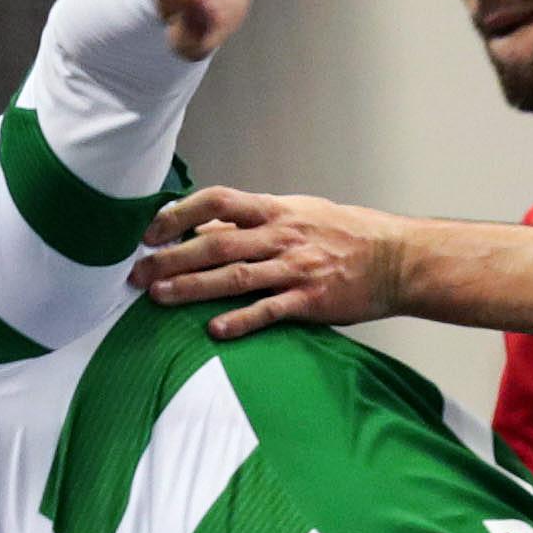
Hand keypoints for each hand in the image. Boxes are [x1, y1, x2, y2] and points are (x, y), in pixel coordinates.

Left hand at [137, 186, 412, 338]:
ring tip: (159, 298)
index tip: (149, 230)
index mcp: (275, 211)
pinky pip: (270, 310)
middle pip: (215, 244)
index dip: (179, 213)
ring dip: (193, 288)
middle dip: (171, 258)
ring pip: (235, 277)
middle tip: (136, 273)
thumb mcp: (299, 214)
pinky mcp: (310, 300)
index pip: (218, 201)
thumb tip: (207, 226)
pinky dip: (242, 320)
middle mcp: (281, 236)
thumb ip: (255, 222)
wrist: (396, 258)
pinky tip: (216, 331)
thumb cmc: (346, 235)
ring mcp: (295, 268)